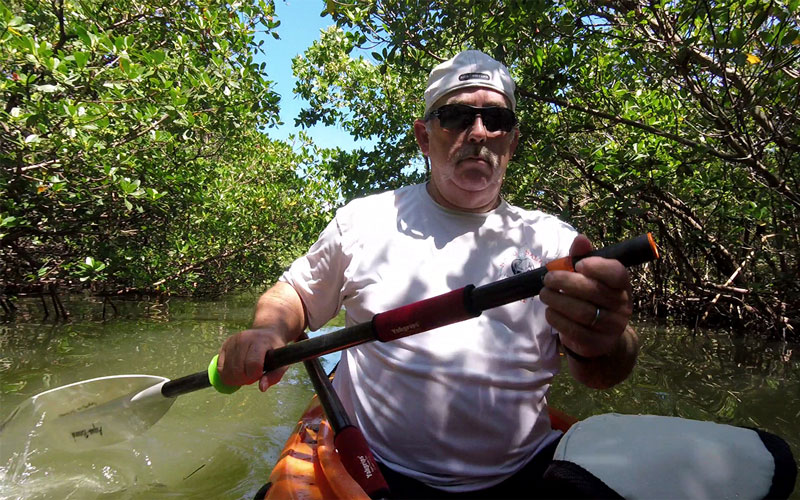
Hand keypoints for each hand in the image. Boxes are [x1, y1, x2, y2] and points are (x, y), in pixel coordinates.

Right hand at [218, 327, 289, 391]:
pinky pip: (219, 367)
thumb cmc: (274, 349)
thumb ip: (274, 376)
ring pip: (227, 371)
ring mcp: (232, 341)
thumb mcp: (281, 362)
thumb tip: (261, 388)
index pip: (253, 364)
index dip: (255, 375)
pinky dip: (226, 374)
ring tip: (244, 373)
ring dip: (235, 379)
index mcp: (260, 342)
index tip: (260, 374)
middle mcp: (244, 339)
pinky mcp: (224, 345)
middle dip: (244, 379)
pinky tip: (235, 371)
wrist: (266, 333)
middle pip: (238, 370)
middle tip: (251, 376)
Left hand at [539, 234, 632, 358]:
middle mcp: (622, 305)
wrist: (600, 336)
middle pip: (593, 292)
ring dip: (557, 300)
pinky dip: (557, 318)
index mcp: (621, 285)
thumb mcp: (590, 277)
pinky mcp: (596, 343)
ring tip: (544, 294)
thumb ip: (583, 257)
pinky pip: (573, 330)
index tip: (577, 264)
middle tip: (547, 278)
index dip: (597, 266)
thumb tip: (580, 239)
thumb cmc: (592, 298)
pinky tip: (550, 311)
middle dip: (566, 282)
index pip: (616, 273)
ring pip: (582, 312)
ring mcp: (611, 327)